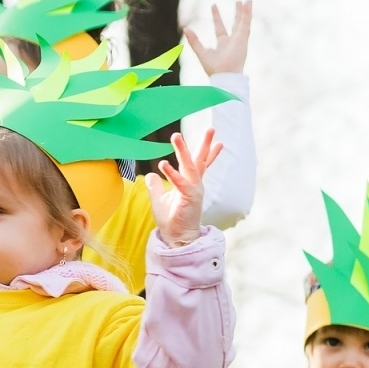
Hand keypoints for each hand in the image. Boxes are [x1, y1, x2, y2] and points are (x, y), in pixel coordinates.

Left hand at [146, 129, 222, 246]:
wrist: (177, 238)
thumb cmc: (171, 220)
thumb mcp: (159, 199)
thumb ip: (156, 186)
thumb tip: (150, 174)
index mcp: (190, 184)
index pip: (200, 165)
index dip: (209, 153)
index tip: (218, 141)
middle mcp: (195, 185)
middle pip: (200, 161)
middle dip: (205, 144)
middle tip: (212, 129)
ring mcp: (194, 191)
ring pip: (189, 167)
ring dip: (183, 151)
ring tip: (176, 136)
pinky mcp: (189, 198)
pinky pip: (180, 183)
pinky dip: (172, 173)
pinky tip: (163, 164)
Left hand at [184, 1, 252, 76]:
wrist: (225, 76)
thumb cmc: (214, 69)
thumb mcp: (201, 52)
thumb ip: (194, 41)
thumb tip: (185, 28)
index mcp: (223, 44)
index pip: (220, 28)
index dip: (217, 16)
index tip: (213, 5)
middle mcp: (233, 41)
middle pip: (236, 24)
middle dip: (237, 13)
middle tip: (239, 2)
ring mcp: (239, 40)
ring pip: (243, 22)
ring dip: (245, 12)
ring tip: (248, 0)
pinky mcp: (243, 39)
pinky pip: (246, 24)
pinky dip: (247, 14)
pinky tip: (248, 5)